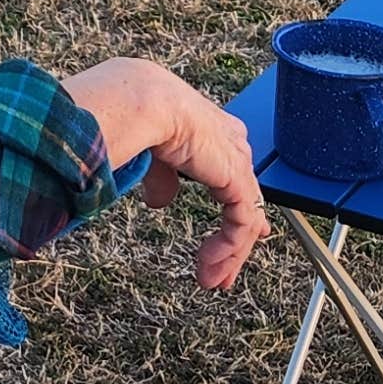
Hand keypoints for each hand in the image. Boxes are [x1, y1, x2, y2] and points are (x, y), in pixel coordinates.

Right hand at [59, 56, 271, 290]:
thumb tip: (159, 201)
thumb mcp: (153, 153)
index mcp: (213, 130)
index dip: (237, 206)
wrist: (144, 104)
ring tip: (212, 279)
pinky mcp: (237, 180)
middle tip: (220, 271)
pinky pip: (241, 223)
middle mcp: (231, 144)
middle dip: (235, 241)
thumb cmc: (138, 112)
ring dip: (229, 253)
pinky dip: (229, 248)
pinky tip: (211, 264)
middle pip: (244, 200)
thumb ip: (163, 178)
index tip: (238, 235)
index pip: (235, 173)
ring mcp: (237, 163)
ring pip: (244, 217)